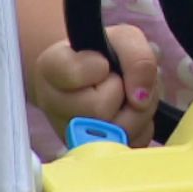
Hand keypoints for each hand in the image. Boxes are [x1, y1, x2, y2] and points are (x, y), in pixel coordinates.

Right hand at [32, 24, 158, 146]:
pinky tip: (128, 113)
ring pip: (118, 131)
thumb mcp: (124, 39)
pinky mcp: (97, 152)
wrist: (94, 75)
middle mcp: (54, 106)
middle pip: (99, 108)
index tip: (101, 63)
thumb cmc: (104, 54)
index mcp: (50, 69)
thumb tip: (140, 97)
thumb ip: (136, 57)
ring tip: (128, 95)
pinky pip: (132, 143)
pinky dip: (142, 127)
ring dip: (138, 110)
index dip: (99, 67)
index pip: (75, 73)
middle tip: (119, 80)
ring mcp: (72, 135)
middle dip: (124, 91)